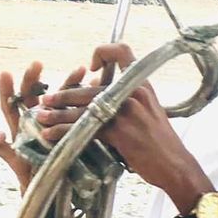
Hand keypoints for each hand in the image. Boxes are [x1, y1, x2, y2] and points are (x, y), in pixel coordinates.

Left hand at [0, 59, 87, 192]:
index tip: (5, 74)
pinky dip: (85, 98)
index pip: (10, 105)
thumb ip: (3, 149)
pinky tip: (96, 87)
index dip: (6, 90)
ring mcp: (56, 124)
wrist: (56, 197)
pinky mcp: (73, 129)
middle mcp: (37, 123)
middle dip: (34, 79)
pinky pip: (77, 111)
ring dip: (68, 83)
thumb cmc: (34, 181)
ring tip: (80, 70)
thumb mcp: (18, 165)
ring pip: (59, 99)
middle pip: (33, 96)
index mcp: (21, 130)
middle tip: (37, 64)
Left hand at [33, 45, 203, 200]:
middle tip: (46, 100)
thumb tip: (98, 87)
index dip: (102, 52)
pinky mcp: (119, 132)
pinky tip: (51, 137)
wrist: (176, 166)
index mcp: (142, 83)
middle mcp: (134, 92)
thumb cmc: (161, 142)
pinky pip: (84, 128)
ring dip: (58, 113)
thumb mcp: (149, 110)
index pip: (121, 51)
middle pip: (90, 86)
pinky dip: (63, 132)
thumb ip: (126, 98)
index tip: (89, 68)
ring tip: (41, 117)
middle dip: (64, 94)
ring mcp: (127, 112)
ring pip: (83, 108)